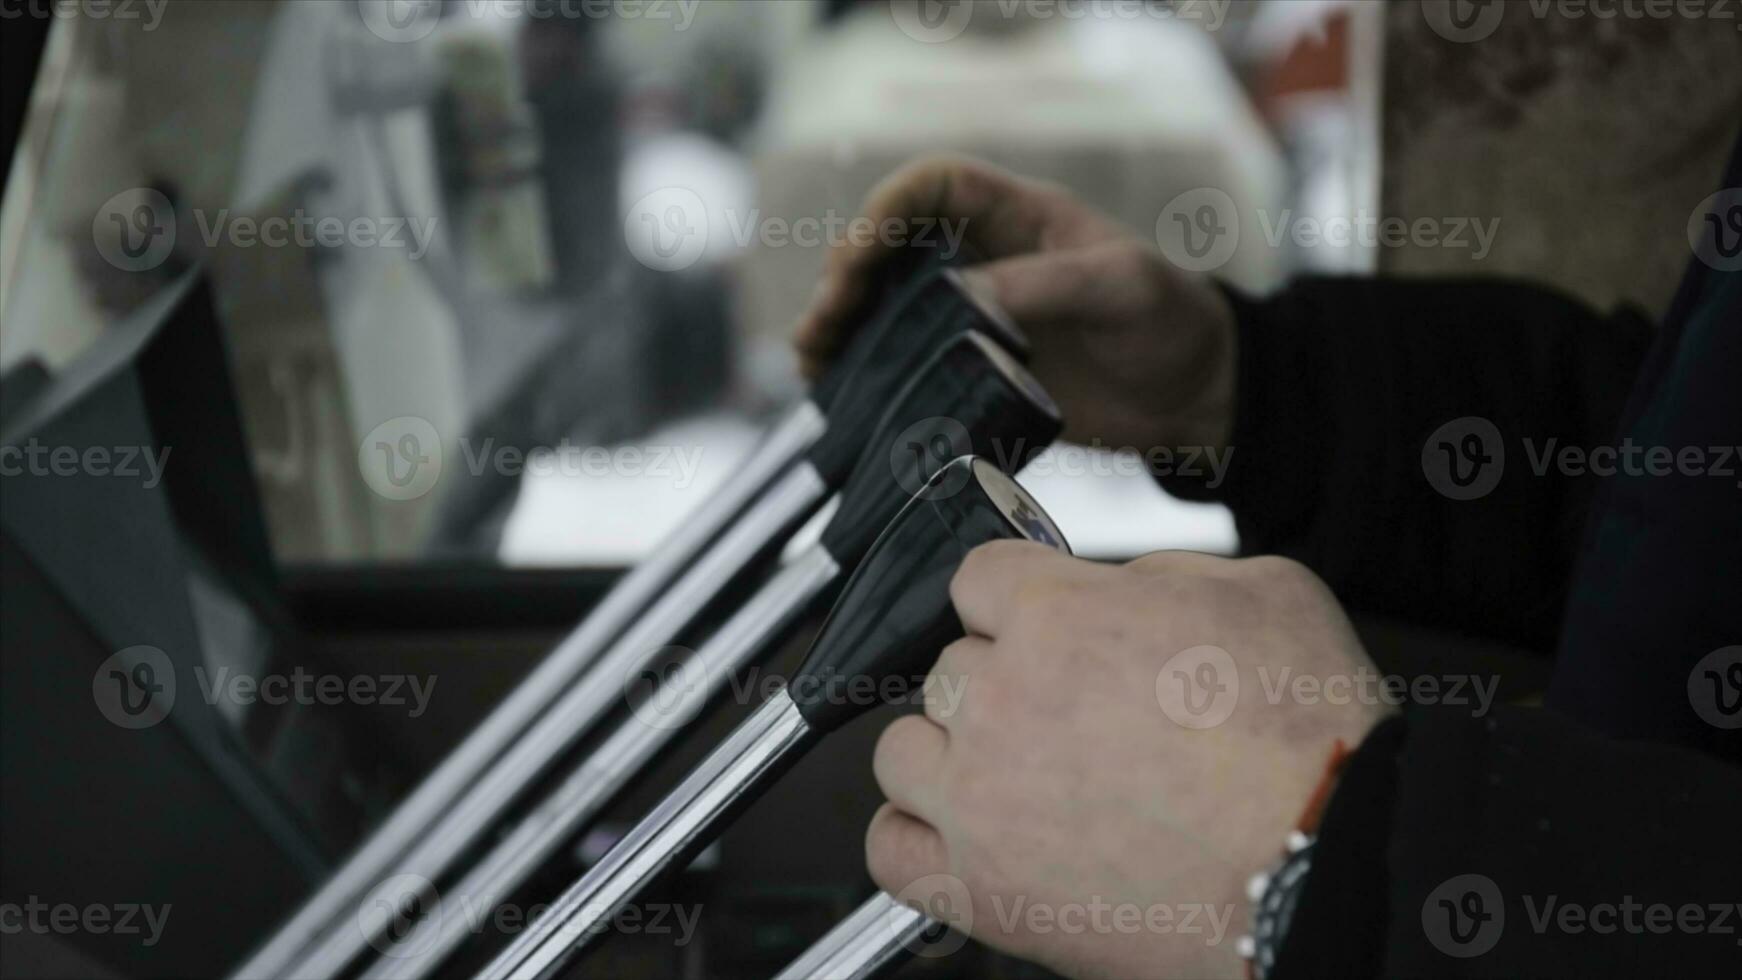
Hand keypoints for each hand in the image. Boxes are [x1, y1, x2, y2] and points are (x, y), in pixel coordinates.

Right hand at [795, 156, 1237, 451]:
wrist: (1199, 396)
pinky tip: (844, 398)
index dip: (887, 211)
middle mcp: (985, 262)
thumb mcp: (1118, 287)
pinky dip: (871, 379)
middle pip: (891, 251)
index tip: (858, 256)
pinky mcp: (977, 374)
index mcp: (1018, 219)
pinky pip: (909, 367)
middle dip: (846, 279)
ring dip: (844, 330)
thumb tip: (958, 299)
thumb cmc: (1170, 320)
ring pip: (887, 310)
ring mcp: (976, 321)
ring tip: (813, 362)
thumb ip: (1042, 287)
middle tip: (823, 323)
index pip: (934, 188)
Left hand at [867, 543, 1389, 978]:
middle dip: (1002, 682)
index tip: (1035, 624)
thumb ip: (1163, 574)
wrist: (1322, 870)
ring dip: (949, 756)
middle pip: (949, 668)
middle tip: (1069, 717)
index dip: (1015, 600)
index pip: (977, 578)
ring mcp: (978, 799)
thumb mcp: (1264, 591)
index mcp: (1056, 616)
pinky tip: (963, 835)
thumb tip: (1124, 587)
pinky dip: (917, 839)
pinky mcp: (979, 889)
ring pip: (904, 751)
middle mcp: (1000, 700)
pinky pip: (889, 849)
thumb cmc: (1312, 744)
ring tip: (1013, 776)